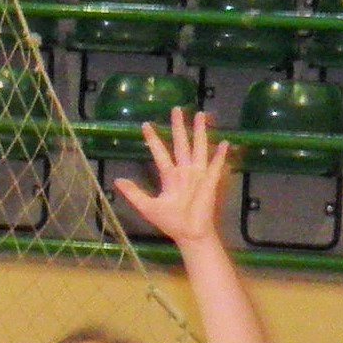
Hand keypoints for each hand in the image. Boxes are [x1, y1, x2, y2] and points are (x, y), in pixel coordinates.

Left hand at [112, 110, 238, 246]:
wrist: (189, 234)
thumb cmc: (171, 222)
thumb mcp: (147, 207)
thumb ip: (134, 193)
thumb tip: (117, 180)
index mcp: (169, 176)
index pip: (160, 152)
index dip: (153, 139)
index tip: (145, 124)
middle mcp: (184, 171)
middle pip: (180, 143)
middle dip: (178, 126)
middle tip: (176, 108)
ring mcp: (198, 175)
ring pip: (198, 147)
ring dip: (199, 132)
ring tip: (200, 114)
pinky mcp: (209, 182)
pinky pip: (216, 165)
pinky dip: (220, 154)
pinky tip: (224, 142)